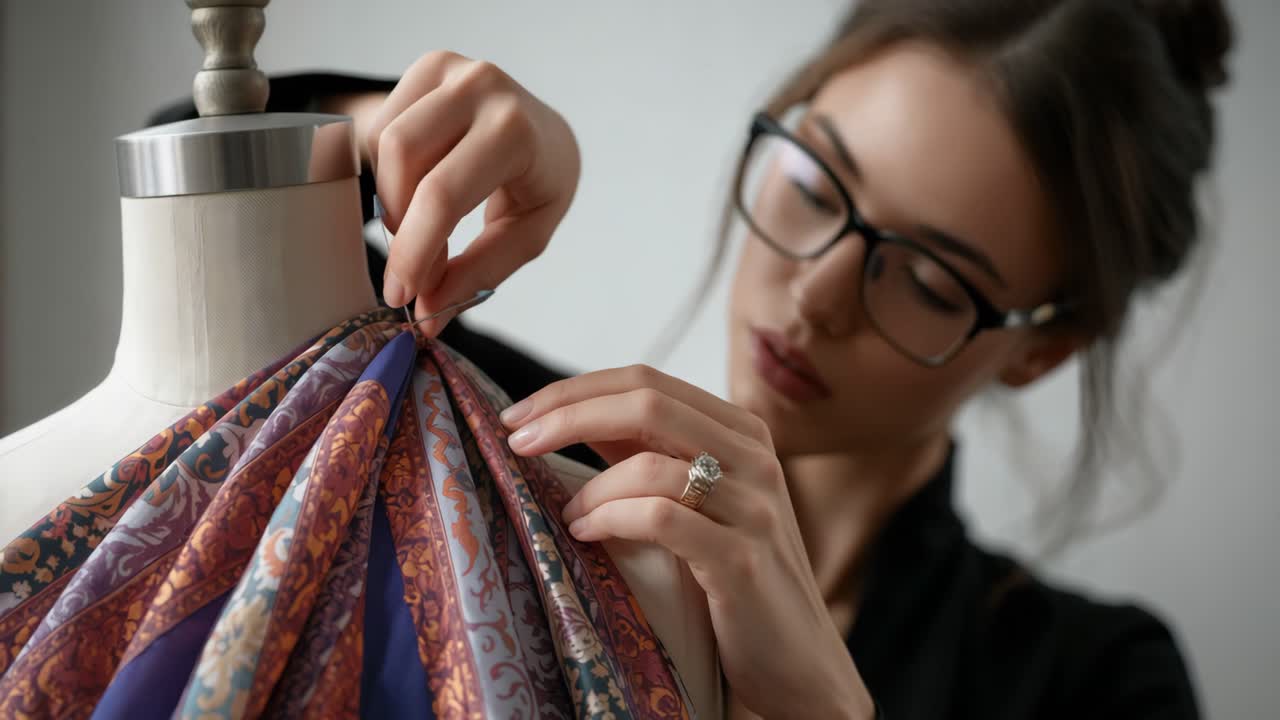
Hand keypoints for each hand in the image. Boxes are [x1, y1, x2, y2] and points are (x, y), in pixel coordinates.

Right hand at [367, 51, 580, 335]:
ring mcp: (454, 68)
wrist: (548, 131)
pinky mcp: (429, 65)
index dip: (413, 250)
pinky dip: (389, 169)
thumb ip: (478, 274)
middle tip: (414, 269)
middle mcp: (484, 87)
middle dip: (400, 225)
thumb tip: (427, 315)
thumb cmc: (539, 184)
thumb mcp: (526, 235)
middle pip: (402, 160)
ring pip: (386, 142)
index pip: (443, 196)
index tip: (400, 295)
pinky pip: (382, 124)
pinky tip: (418, 186)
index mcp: (517, 132)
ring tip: (421, 227)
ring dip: (392, 199)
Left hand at [500, 365, 875, 718]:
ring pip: (649, 464)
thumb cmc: (734, 576)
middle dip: (567, 414)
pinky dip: (610, 519)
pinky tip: (586, 534)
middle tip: (516, 440)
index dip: (576, 389)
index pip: (647, 380)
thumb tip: (570, 414)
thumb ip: (646, 454)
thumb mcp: (697, 500)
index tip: (520, 414)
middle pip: (646, 403)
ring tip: (568, 516)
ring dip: (590, 488)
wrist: (798, 658)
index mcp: (742, 430)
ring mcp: (753, 507)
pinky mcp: (743, 560)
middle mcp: (755, 456)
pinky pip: (660, 519)